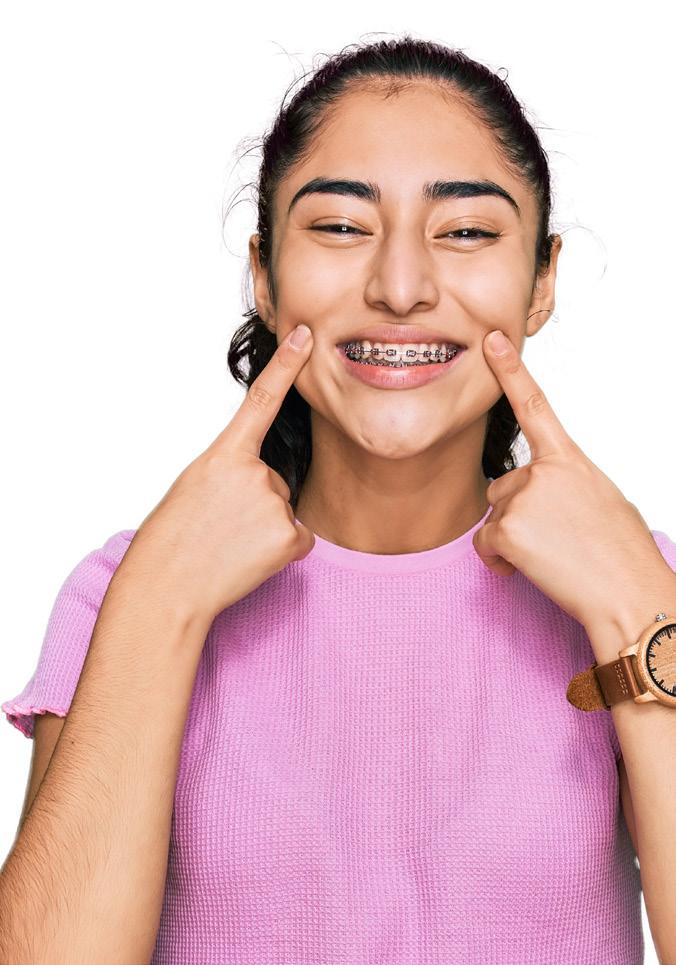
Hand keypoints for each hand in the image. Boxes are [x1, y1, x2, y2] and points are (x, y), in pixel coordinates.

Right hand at [120, 324, 315, 622]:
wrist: (166, 587)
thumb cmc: (173, 540)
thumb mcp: (196, 488)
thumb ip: (233, 473)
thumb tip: (271, 488)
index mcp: (223, 455)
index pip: (260, 400)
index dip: (285, 366)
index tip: (304, 335)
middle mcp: (253, 472)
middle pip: (273, 481)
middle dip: (254, 505)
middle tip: (219, 528)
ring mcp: (272, 503)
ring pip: (283, 512)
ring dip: (262, 531)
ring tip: (227, 545)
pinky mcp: (287, 536)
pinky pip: (297, 540)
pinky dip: (279, 553)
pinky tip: (248, 560)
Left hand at [472, 329, 668, 630]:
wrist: (629, 595)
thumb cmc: (622, 553)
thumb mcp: (601, 500)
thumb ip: (564, 484)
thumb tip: (537, 497)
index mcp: (571, 460)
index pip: (536, 406)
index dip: (511, 370)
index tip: (492, 340)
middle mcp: (544, 471)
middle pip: (504, 485)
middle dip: (519, 514)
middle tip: (559, 539)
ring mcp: (523, 498)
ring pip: (495, 515)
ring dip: (513, 538)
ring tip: (554, 555)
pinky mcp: (507, 529)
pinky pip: (486, 544)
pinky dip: (502, 561)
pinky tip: (535, 569)